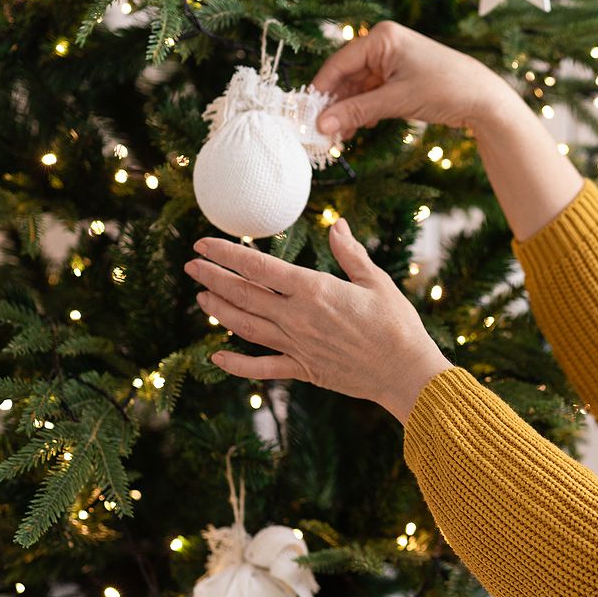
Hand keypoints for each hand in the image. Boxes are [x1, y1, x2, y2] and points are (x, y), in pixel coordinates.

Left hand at [184, 219, 452, 424]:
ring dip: (218, 311)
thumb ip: (350, 253)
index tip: (203, 244)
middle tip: (192, 267)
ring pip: (244, 326)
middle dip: (212, 278)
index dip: (226, 254)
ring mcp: (296, 345)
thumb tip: (336, 225)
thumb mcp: (376, 281)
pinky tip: (216, 356)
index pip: (258, 267)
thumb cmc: (397, 324)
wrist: (405, 370)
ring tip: (201, 299)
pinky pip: (261, 367)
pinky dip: (236, 364)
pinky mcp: (303, 369)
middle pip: (242, 294)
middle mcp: (297, 317)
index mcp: (314, 290)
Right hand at [310, 19, 509, 140]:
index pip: (340, 63)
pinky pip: (374, 93)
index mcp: (381, 38)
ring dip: (351, 111)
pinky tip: (360, 128)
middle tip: (324, 132)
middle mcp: (384, 45)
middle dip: (337, 104)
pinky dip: (366, 110)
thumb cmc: (444, 90)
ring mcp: (393, 61)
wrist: (484, 99)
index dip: (323, 89)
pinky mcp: (400, 77)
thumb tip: (323, 124)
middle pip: (348, 76)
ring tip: (341, 137)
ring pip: (360, 88)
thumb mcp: (396, 101)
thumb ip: (358, 111)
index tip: (309, 114)